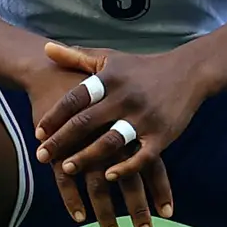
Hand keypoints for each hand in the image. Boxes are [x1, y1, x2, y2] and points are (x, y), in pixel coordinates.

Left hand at [30, 42, 199, 226]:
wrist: (188, 72)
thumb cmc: (141, 67)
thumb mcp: (109, 58)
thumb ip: (77, 57)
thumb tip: (45, 49)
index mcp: (109, 79)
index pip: (75, 98)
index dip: (55, 116)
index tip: (38, 132)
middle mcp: (125, 98)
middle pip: (86, 122)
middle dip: (61, 141)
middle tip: (41, 156)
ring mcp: (144, 118)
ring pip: (110, 142)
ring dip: (86, 157)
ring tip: (66, 168)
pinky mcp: (162, 135)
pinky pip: (142, 156)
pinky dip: (126, 167)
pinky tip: (109, 177)